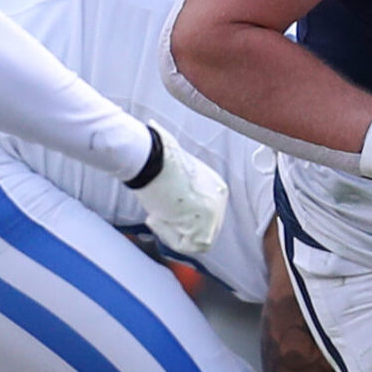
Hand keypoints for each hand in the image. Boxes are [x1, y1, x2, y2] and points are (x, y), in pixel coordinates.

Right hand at [130, 121, 227, 253]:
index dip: (178, 219)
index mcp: (216, 187)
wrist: (151, 160)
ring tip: (156, 213)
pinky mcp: (206, 225)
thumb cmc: (154, 156)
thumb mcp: (170, 162)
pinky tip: (157, 217)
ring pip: (194, 240)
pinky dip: (169, 237)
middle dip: (176, 228)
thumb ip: (171, 163)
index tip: (158, 209)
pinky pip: (189, 246)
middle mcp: (220, 200)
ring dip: (171, 232)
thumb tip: (152, 125)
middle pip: (200, 230)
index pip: (201, 217)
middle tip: (156, 214)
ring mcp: (216, 213)